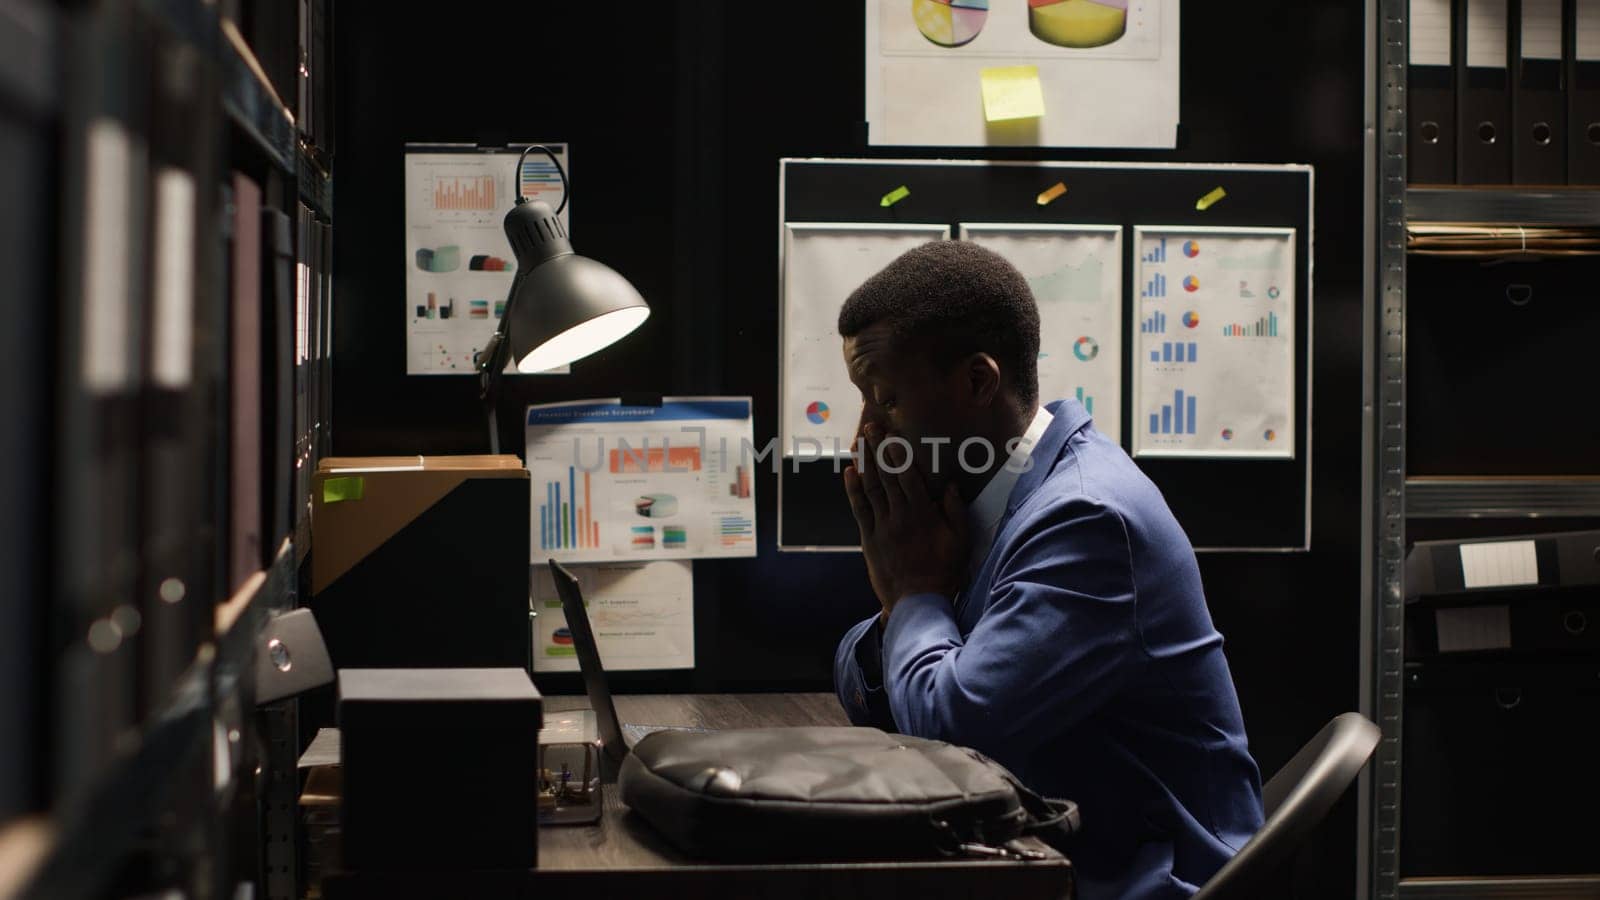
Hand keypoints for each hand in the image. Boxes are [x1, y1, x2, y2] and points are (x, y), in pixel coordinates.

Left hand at [843, 425, 968, 618]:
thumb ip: (955, 511)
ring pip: (871, 488)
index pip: (909, 476)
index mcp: (923, 514)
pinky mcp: (869, 539)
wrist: (917, 601)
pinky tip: (849, 473)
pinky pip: (859, 509)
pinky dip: (853, 490)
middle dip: (879, 451)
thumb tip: (950, 484)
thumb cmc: (944, 571)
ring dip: (865, 464)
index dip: (899, 453)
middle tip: (871, 429)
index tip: (893, 436)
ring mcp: (883, 527)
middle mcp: (901, 516)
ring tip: (859, 443)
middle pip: (888, 477)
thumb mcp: (960, 541)